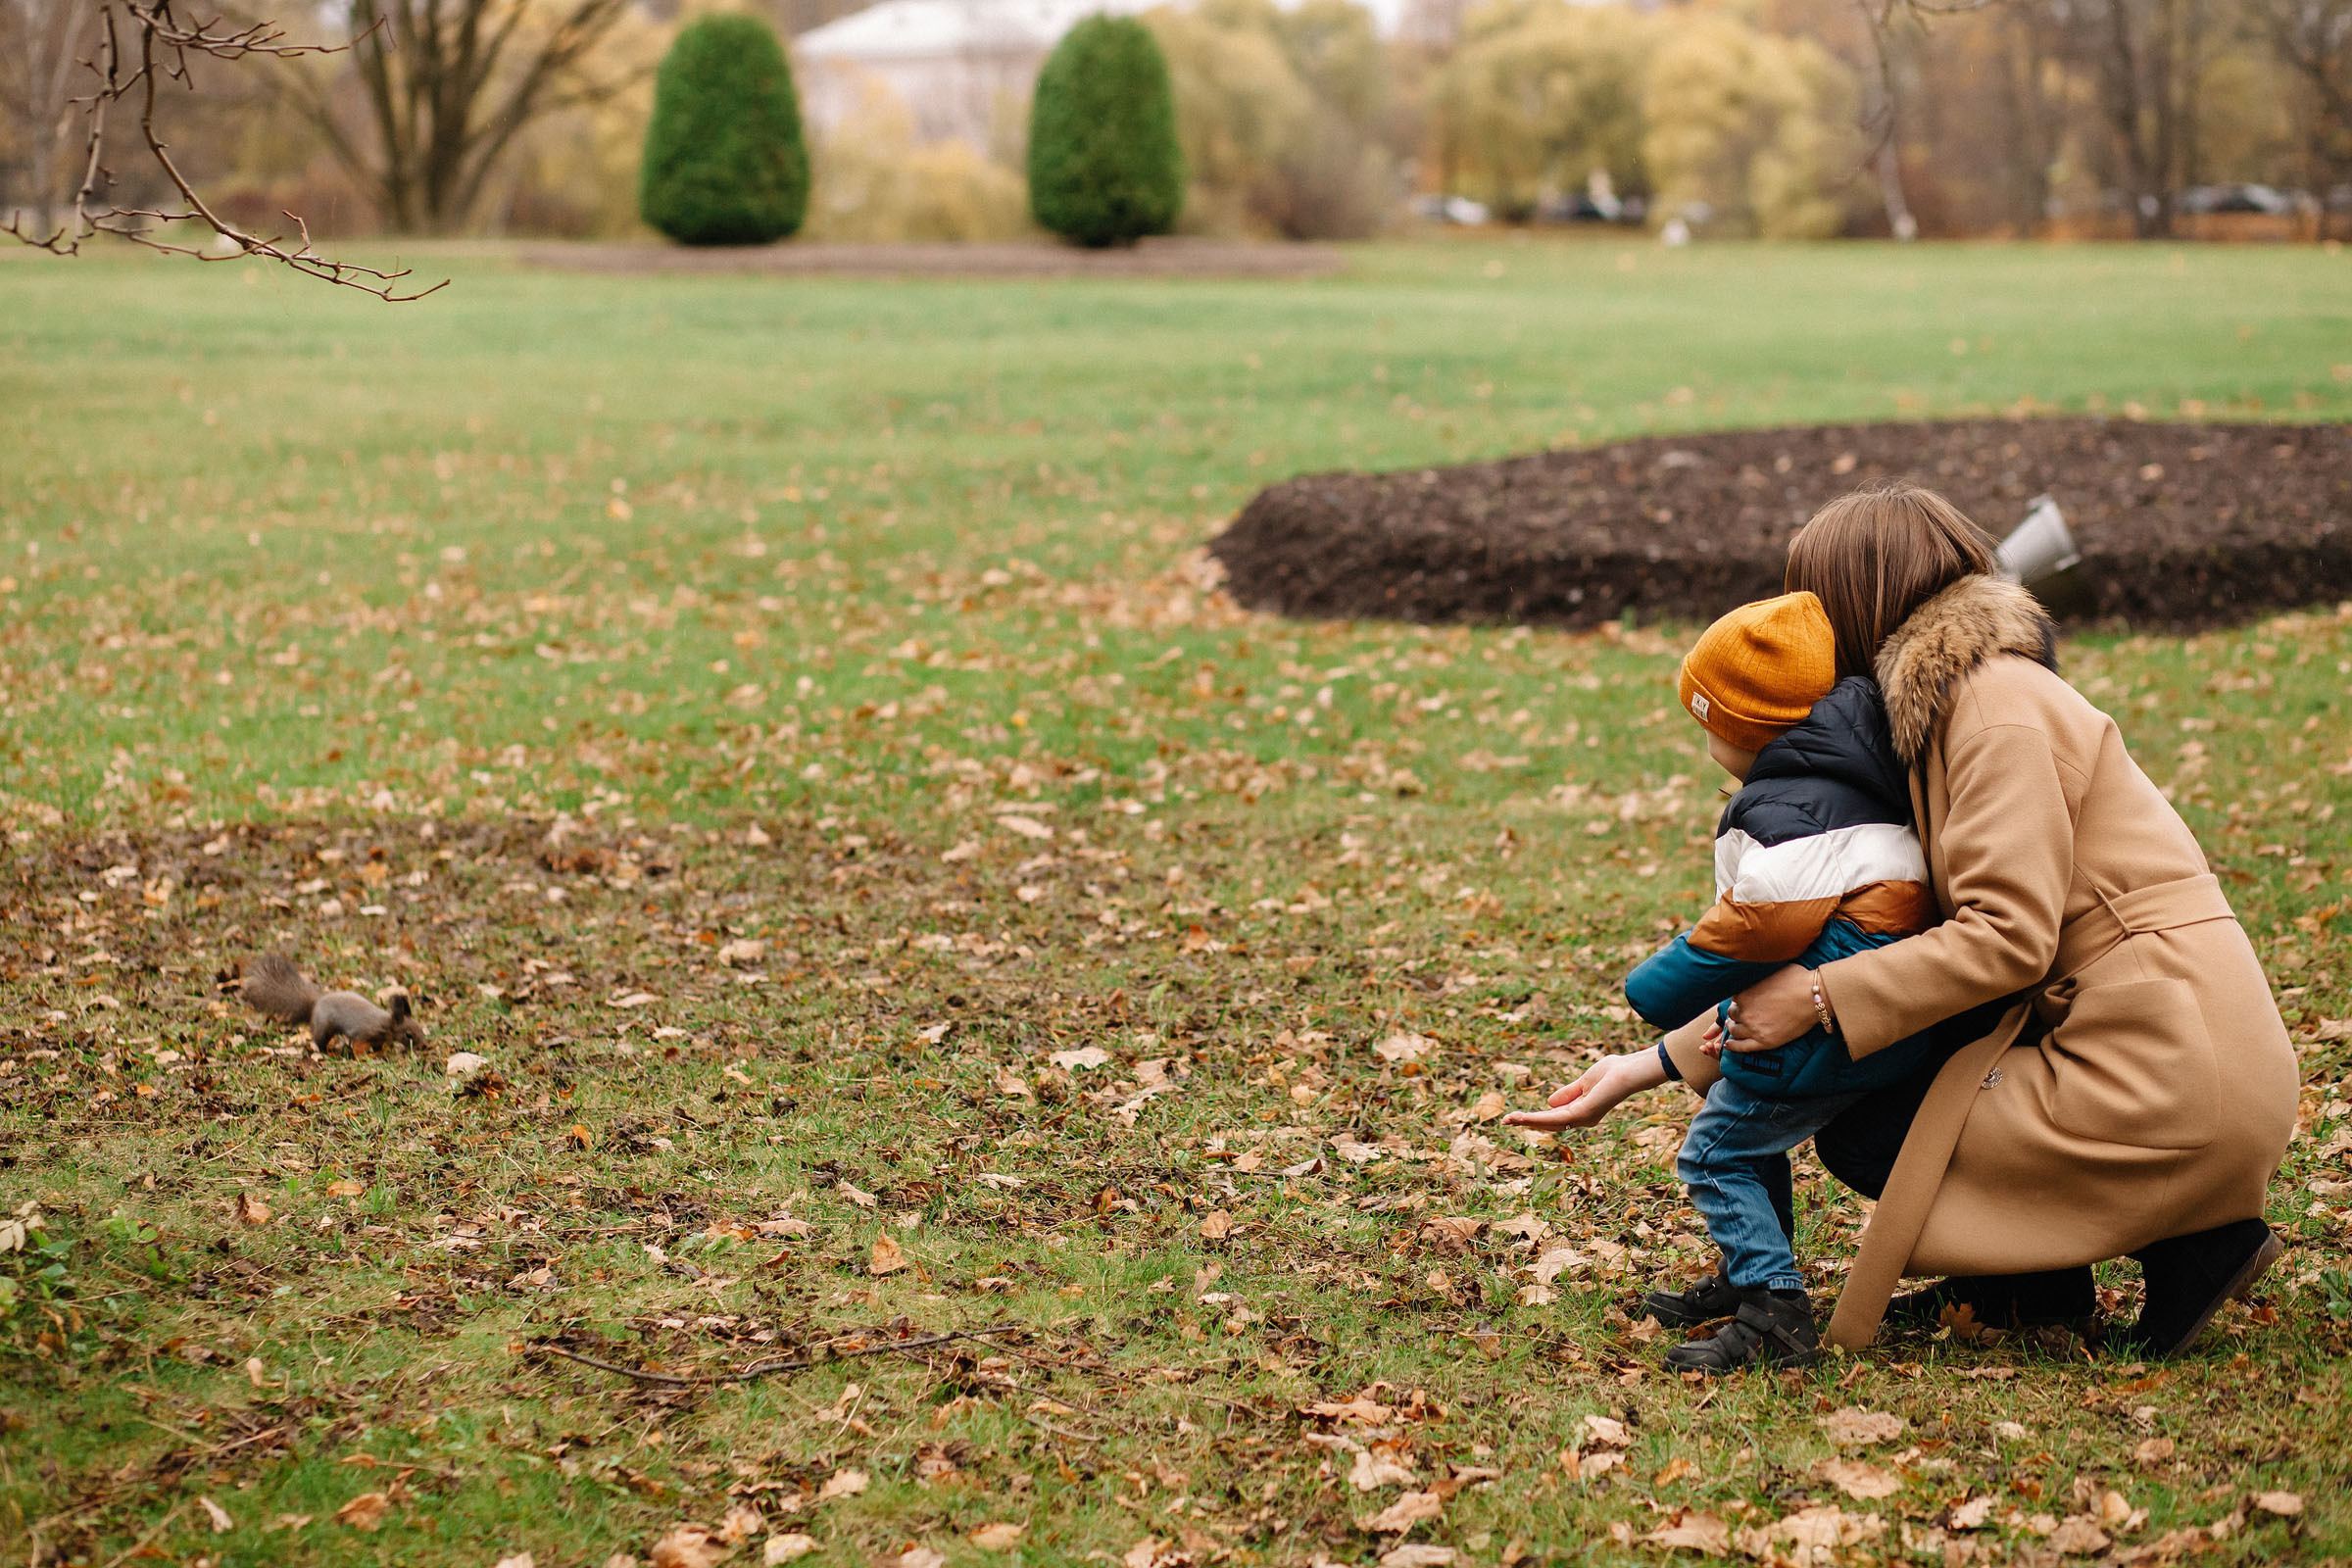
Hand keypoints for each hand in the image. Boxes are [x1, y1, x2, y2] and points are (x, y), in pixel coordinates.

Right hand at [1502, 1051, 1660, 1130]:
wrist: (1630, 1071)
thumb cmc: (1614, 1072)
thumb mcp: (1584, 1082)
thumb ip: (1568, 1092)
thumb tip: (1549, 1102)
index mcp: (1584, 1111)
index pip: (1556, 1118)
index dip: (1536, 1117)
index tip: (1517, 1116)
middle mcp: (1583, 1119)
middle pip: (1550, 1123)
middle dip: (1527, 1122)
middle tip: (1506, 1121)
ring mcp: (1583, 1118)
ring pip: (1549, 1122)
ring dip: (1527, 1121)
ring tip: (1508, 1120)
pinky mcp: (1582, 1114)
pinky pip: (1555, 1117)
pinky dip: (1537, 1118)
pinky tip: (1523, 1117)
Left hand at [1707, 966, 1817, 1053]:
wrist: (1813, 998)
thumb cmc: (1796, 980)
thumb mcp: (1770, 970)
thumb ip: (1756, 974)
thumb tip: (1753, 968)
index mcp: (1743, 993)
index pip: (1733, 997)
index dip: (1739, 998)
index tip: (1744, 998)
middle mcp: (1745, 1011)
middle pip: (1733, 1013)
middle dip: (1737, 1011)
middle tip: (1741, 1012)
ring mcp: (1754, 1028)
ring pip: (1735, 1030)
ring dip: (1733, 1027)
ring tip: (1734, 1026)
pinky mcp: (1765, 1041)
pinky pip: (1742, 1047)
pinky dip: (1733, 1046)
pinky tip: (1728, 1044)